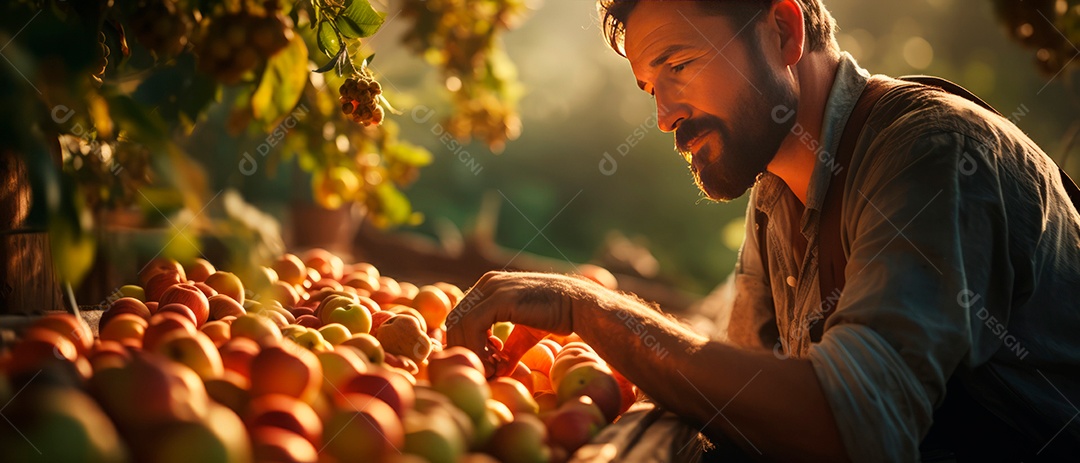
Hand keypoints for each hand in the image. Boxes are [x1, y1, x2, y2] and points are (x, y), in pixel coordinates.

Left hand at [444, 271, 601, 376]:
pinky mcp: (500, 298)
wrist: (577, 305)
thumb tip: (496, 373)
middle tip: (483, 369)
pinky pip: (473, 325)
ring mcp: (492, 288)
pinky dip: (478, 347)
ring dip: (470, 351)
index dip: (465, 342)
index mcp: (488, 287)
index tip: (485, 362)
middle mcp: (486, 283)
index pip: (460, 316)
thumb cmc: (555, 317)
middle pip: (454, 320)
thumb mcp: (524, 335)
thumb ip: (507, 350)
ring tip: (492, 368)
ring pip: (460, 323)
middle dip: (463, 348)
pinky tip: (496, 362)